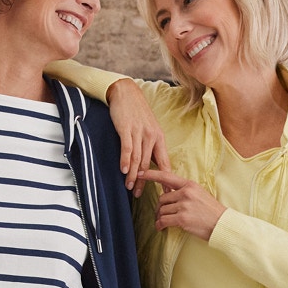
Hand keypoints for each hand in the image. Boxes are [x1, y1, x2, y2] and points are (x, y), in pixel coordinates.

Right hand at [108, 79, 170, 195]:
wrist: (126, 92)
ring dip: (132, 175)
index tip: (164, 193)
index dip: (164, 180)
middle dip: (143, 182)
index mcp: (159, 138)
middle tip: (138, 194)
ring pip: (137, 159)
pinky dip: (125, 160)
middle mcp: (151, 136)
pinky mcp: (127, 129)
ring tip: (129, 187)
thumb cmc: (137, 113)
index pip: (164, 163)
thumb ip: (150, 146)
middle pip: (148, 165)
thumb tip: (151, 166)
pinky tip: (123, 170)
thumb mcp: (149, 129)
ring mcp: (139, 133)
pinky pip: (127, 148)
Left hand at [138, 169, 225, 240]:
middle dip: (160, 208)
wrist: (222, 224)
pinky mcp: (182, 219)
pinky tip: (161, 227)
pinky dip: (160, 225)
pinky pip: (163, 220)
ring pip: (162, 210)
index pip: (166, 177)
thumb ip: (184, 192)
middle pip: (162, 198)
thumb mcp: (200, 194)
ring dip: (160, 217)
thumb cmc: (211, 211)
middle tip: (161, 214)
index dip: (151, 174)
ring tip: (164, 222)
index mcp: (190, 185)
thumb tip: (168, 194)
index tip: (141, 173)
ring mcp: (184, 206)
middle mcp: (186, 193)